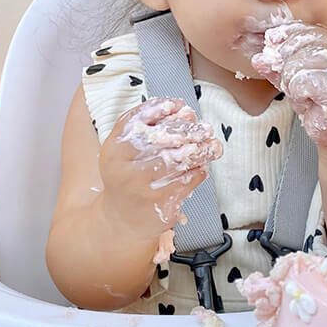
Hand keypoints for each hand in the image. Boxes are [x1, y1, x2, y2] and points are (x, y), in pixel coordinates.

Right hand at [99, 98, 222, 237]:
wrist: (118, 220)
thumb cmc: (126, 179)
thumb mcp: (124, 152)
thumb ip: (147, 129)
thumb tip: (182, 111)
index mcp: (114, 149)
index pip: (136, 122)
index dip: (159, 110)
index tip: (180, 106)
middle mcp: (124, 168)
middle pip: (161, 140)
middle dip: (188, 131)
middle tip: (205, 129)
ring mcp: (140, 188)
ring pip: (177, 161)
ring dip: (199, 151)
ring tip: (212, 146)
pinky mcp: (157, 204)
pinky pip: (185, 182)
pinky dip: (198, 172)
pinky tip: (202, 167)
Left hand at [251, 21, 326, 147]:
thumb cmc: (321, 104)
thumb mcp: (293, 80)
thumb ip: (277, 67)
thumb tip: (259, 58)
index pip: (306, 29)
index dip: (286, 35)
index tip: (271, 43)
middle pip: (298, 44)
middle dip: (286, 65)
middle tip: (292, 82)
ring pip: (296, 65)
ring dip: (292, 84)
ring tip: (303, 94)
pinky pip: (301, 83)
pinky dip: (299, 97)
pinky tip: (308, 102)